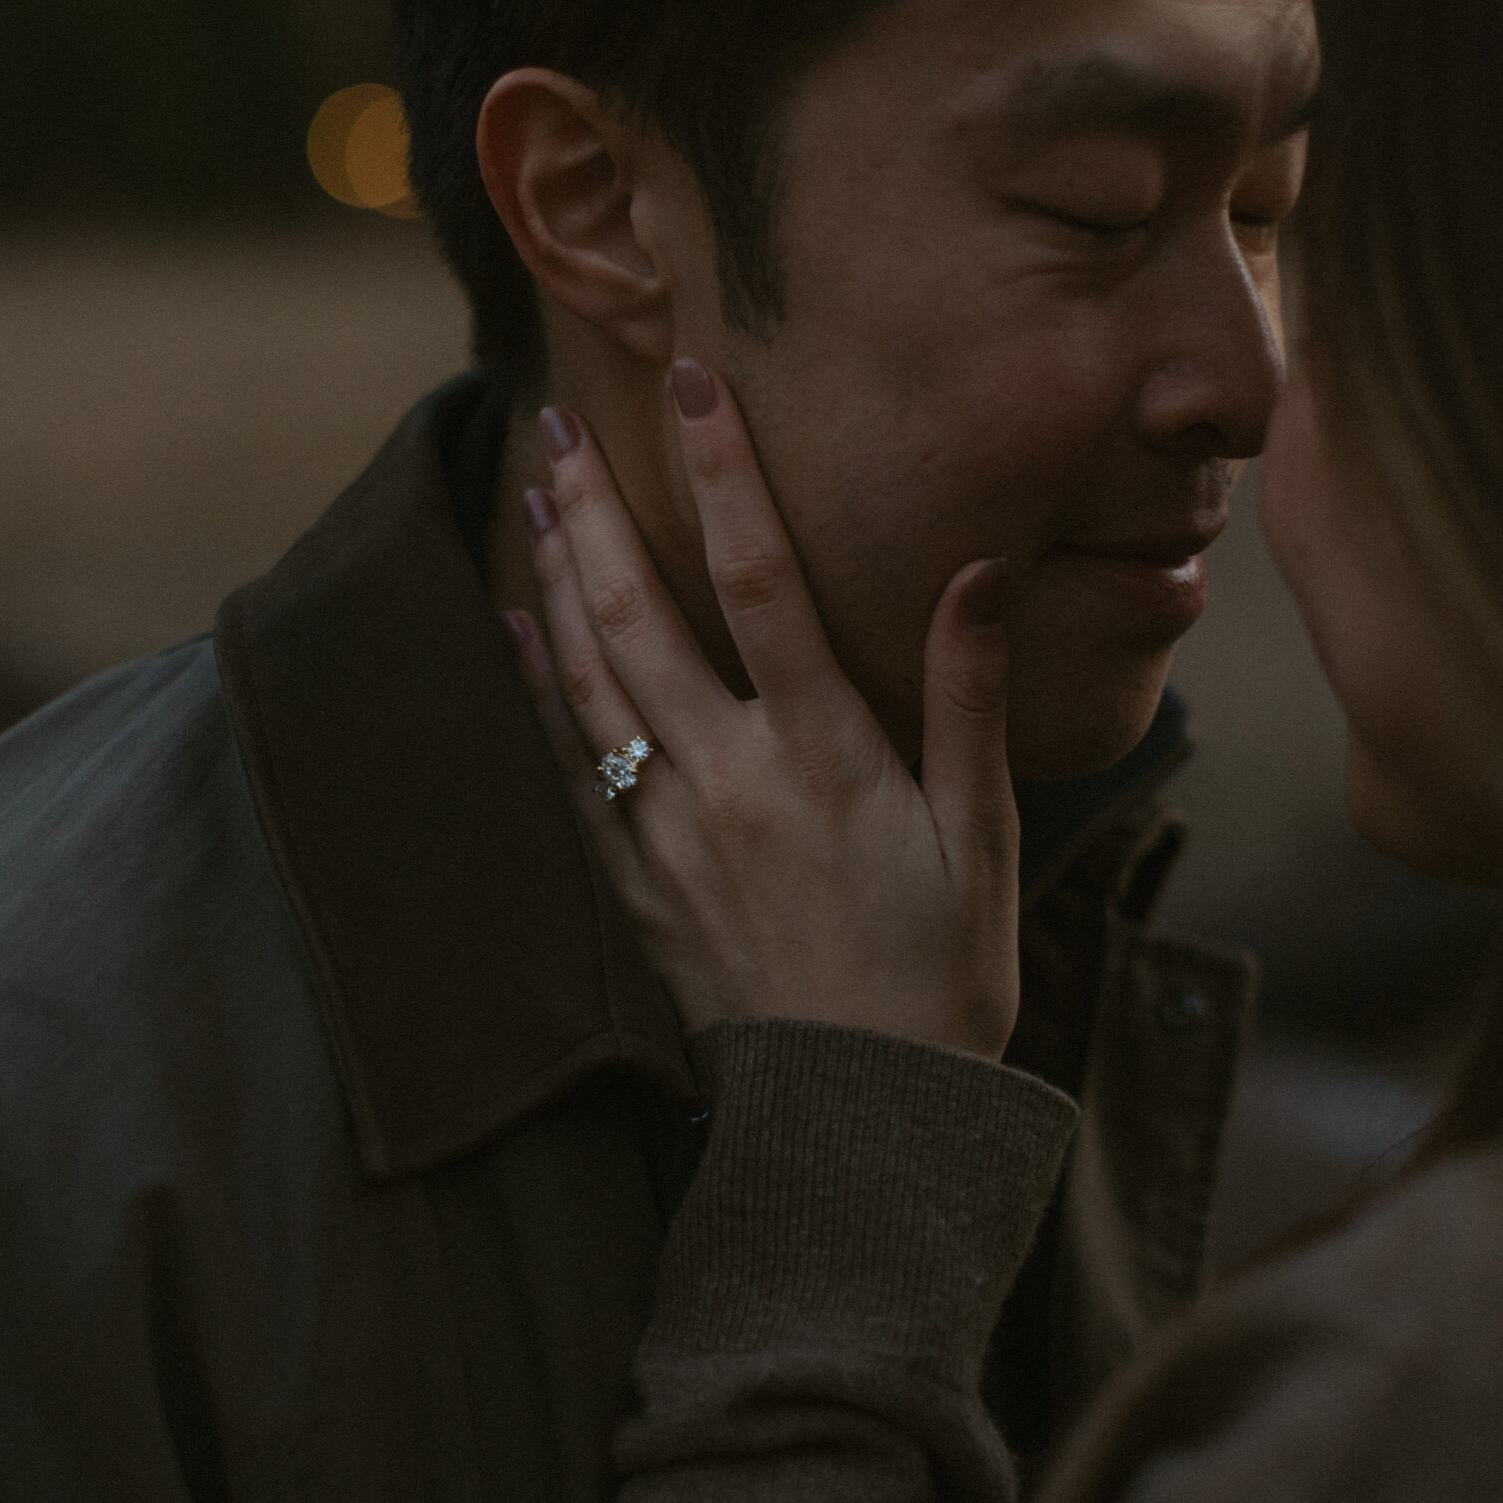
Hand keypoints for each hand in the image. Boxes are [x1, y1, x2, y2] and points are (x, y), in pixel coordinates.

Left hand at [505, 359, 1019, 1059]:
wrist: (858, 1119)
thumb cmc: (941, 975)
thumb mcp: (981, 836)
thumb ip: (969, 698)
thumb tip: (976, 569)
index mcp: (824, 759)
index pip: (762, 582)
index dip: (725, 473)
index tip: (693, 383)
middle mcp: (728, 781)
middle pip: (642, 615)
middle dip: (598, 509)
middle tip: (558, 422)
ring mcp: (667, 834)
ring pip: (591, 678)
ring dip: (557, 577)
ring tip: (532, 491)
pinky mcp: (634, 884)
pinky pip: (571, 765)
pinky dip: (540, 687)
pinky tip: (521, 624)